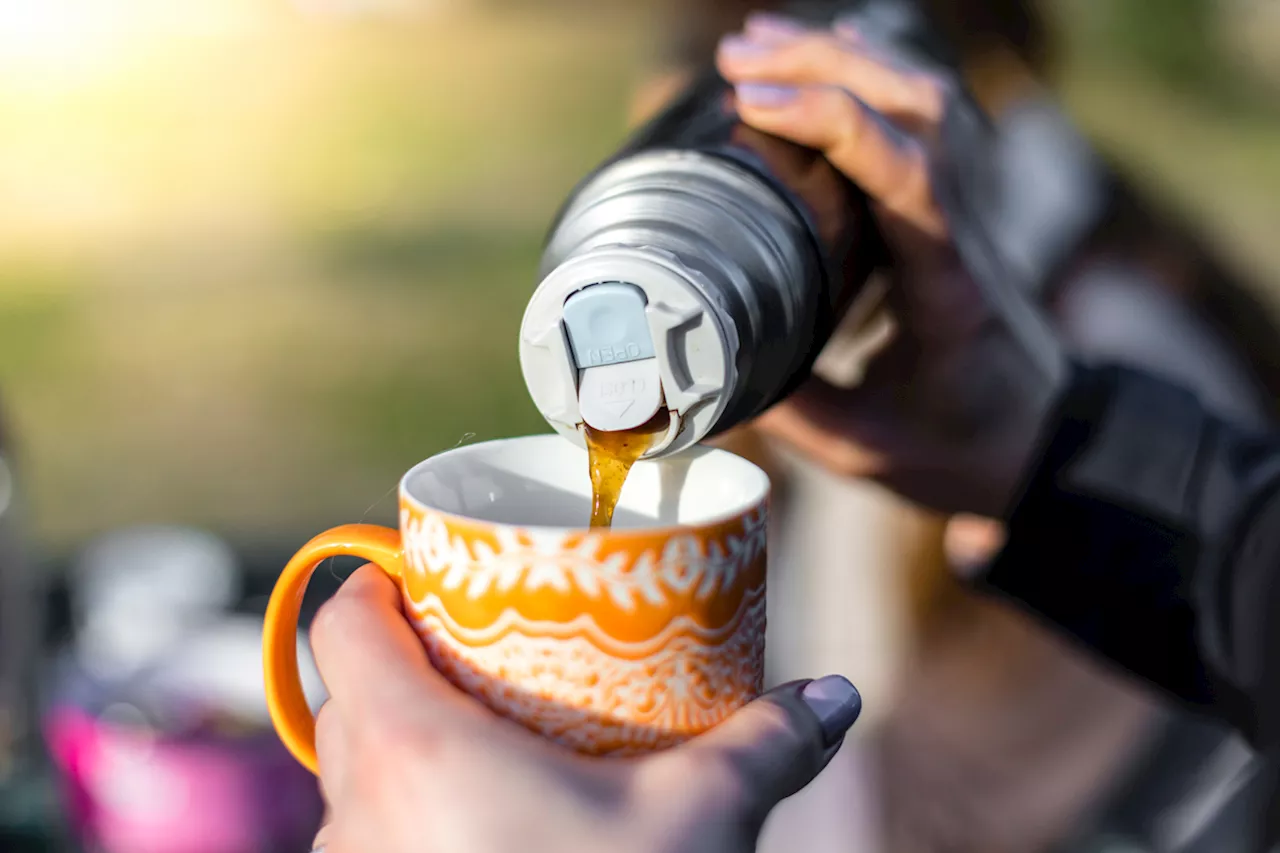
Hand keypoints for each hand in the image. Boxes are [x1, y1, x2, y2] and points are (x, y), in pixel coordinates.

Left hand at [309, 566, 861, 852]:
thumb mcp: (697, 822)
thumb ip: (765, 746)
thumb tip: (835, 695)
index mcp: (414, 749)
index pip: (345, 625)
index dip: (378, 580)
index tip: (432, 570)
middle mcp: (360, 806)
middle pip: (353, 693)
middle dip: (409, 655)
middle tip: (486, 641)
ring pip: (355, 769)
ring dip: (407, 735)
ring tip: (493, 726)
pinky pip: (374, 829)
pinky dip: (411, 803)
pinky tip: (489, 818)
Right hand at [716, 14, 1066, 517]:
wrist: (1040, 443)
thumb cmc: (959, 451)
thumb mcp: (865, 453)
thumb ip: (788, 409)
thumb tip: (700, 366)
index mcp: (946, 292)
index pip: (908, 181)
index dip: (835, 126)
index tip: (751, 105)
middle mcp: (964, 234)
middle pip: (918, 113)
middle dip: (826, 69)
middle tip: (736, 60)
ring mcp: (966, 213)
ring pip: (924, 101)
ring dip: (843, 60)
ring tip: (757, 43)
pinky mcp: (950, 208)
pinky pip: (923, 118)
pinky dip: (870, 74)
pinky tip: (822, 54)